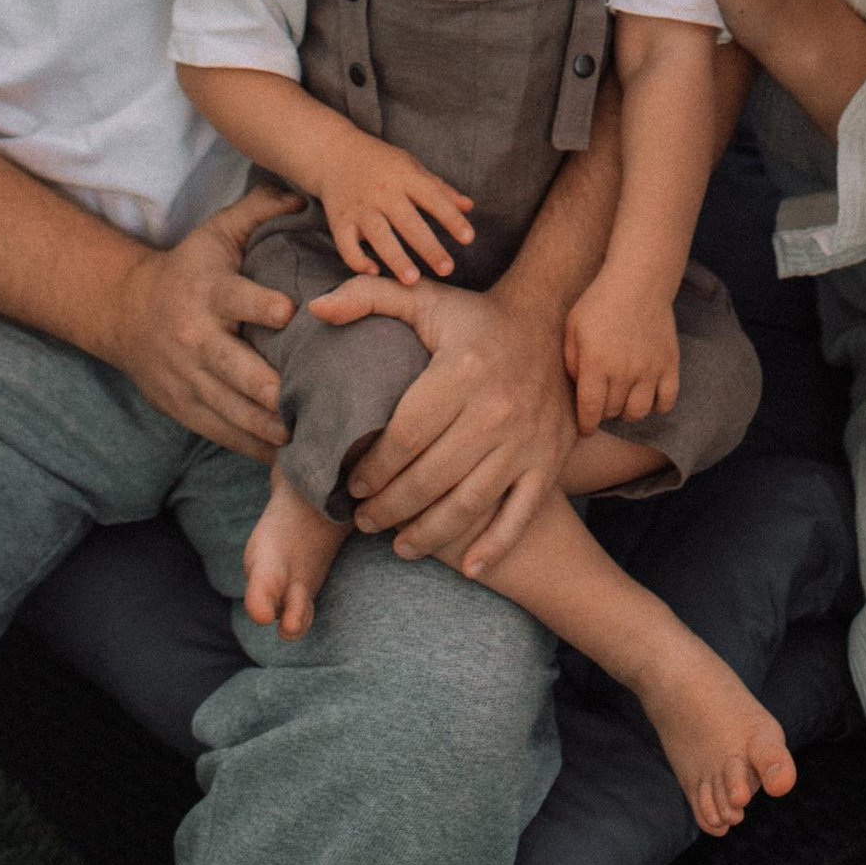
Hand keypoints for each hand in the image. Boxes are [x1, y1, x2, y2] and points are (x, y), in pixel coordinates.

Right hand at [102, 182, 300, 454]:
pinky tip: (284, 457)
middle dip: (266, 387)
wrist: (128, 313)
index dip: (262, 305)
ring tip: (302, 436)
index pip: (236, 299)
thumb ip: (259, 211)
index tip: (290, 312)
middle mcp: (197, 338)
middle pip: (232, 367)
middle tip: (302, 399)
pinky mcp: (185, 407)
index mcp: (209, 292)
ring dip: (265, 425)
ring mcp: (189, 378)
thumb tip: (303, 195)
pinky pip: (221, 432)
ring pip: (229, 409)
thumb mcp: (217, 233)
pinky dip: (251, 446)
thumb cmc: (190, 269)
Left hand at [307, 271, 577, 573]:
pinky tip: (466, 567)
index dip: (372, 468)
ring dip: (428, 534)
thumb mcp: (423, 298)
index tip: (352, 484)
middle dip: (388, 508)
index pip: (404, 437)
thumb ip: (367, 297)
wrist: (550, 322)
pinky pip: (521, 514)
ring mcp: (526, 440)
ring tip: (398, 545)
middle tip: (364, 521)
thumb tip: (315, 310)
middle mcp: (496, 409)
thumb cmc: (474, 318)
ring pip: (469, 504)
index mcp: (461, 371)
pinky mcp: (549, 461)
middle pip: (430, 478)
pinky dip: (495, 547)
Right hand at [318, 135, 474, 286]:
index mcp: (405, 177)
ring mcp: (360, 207)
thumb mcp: (412, 167)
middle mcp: (383, 192)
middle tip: (447, 269)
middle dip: (428, 246)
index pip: (433, 198)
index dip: (451, 218)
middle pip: (408, 222)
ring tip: (413, 281)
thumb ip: (440, 189)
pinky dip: (357, 260)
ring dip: (395, 258)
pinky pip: (346, 245)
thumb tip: (469, 207)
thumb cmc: (382, 163)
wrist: (335, 153)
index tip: (468, 238)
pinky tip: (373, 273)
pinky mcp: (340, 221)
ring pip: (378, 235)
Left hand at [565, 269, 680, 434]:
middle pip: (612, 412)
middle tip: (602, 398)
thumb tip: (578, 389)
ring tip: (622, 397)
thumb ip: (571, 361)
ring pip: (638, 412)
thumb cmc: (600, 302)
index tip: (585, 427)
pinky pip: (667, 401)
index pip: (590, 410)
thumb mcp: (573, 326)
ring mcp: (650, 369)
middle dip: (604, 411)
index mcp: (596, 362)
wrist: (638, 280)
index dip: (586, 425)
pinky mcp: (670, 364)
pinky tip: (646, 394)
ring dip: (627, 410)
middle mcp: (624, 371)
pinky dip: (657, 405)